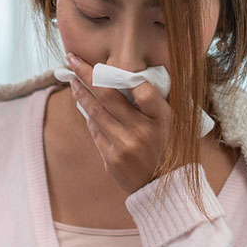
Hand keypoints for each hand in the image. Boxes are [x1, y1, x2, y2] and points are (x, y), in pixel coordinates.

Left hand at [65, 53, 169, 192]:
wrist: (167, 187)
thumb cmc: (170, 148)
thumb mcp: (173, 123)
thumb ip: (155, 102)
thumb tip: (130, 79)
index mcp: (162, 120)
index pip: (144, 90)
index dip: (128, 77)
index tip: (108, 65)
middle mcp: (142, 132)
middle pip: (108, 96)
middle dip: (87, 74)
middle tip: (73, 59)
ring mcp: (124, 146)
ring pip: (95, 113)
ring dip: (81, 94)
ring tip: (72, 81)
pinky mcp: (112, 159)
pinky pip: (95, 132)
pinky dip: (90, 117)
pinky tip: (85, 106)